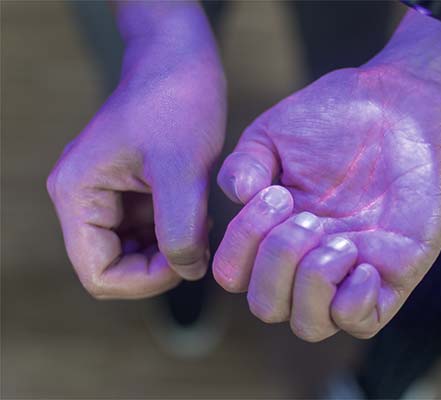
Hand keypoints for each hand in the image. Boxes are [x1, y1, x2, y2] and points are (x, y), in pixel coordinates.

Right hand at [47, 6, 225, 298]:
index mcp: (78, 195)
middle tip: (199, 239)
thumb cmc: (176, 102)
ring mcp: (106, 195)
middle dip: (161, 265)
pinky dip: (175, 231)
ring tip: (200, 220)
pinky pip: (148, 231)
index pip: (100, 274)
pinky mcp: (129, 190)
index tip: (189, 259)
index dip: (146, 282)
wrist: (180, 60)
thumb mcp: (181, 169)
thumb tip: (187, 272)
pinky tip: (197, 211)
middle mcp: (83, 199)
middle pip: (115, 267)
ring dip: (170, 248)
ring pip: (135, 252)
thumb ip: (180, 229)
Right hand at [213, 64, 440, 340]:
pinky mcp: (395, 271)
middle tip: (309, 215)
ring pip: (309, 326)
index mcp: (276, 230)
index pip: (236, 274)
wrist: (405, 101)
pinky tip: (363, 260)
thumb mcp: (275, 132)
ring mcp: (350, 268)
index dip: (241, 246)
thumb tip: (237, 197)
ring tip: (340, 240)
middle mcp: (308, 256)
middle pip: (267, 306)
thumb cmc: (339, 113)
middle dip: (277, 261)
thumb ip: (244, 164)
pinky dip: (352, 303)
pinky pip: (362, 323)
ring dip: (311, 284)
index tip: (277, 194)